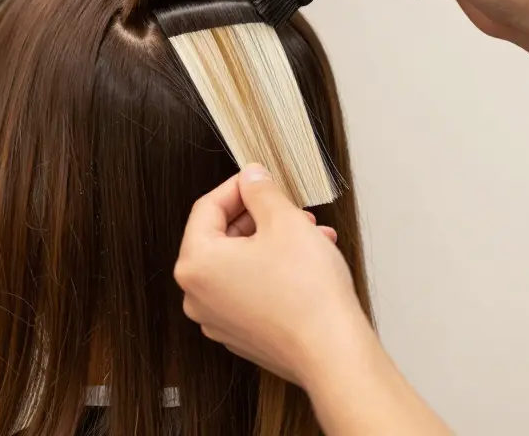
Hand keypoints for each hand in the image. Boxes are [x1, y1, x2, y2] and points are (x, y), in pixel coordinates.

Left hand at [175, 164, 372, 386]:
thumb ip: (261, 191)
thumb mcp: (284, 222)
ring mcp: (217, 319)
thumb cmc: (307, 293)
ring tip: (310, 235)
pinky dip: (272, 271)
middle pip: (222, 237)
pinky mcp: (240, 334)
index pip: (207, 208)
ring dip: (272, 243)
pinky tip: (306, 262)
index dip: (238, 186)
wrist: (332, 351)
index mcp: (196, 263)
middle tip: (291, 209)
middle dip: (261, 217)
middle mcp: (197, 295)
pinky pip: (249, 289)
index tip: (259, 178)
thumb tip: (251, 177)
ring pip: (240, 264)